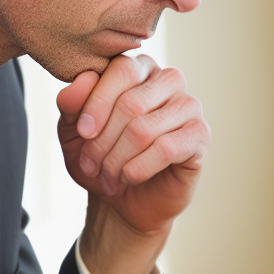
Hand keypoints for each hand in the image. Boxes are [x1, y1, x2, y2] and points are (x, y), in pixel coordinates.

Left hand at [56, 55, 209, 273]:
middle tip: (92, 165)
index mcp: (138, 72)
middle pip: (135, 96)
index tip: (80, 133)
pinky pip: (174, 144)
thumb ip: (72, 106)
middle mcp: (169, 85)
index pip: (121, 67)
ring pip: (153, 122)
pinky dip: (144, 164)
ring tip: (110, 175)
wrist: (120, 205)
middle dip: (106, 135)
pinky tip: (131, 178)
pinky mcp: (200, 142)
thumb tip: (74, 85)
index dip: (97, 100)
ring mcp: (189, 112)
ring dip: (122, 154)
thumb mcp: (73, 134)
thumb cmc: (98, 160)